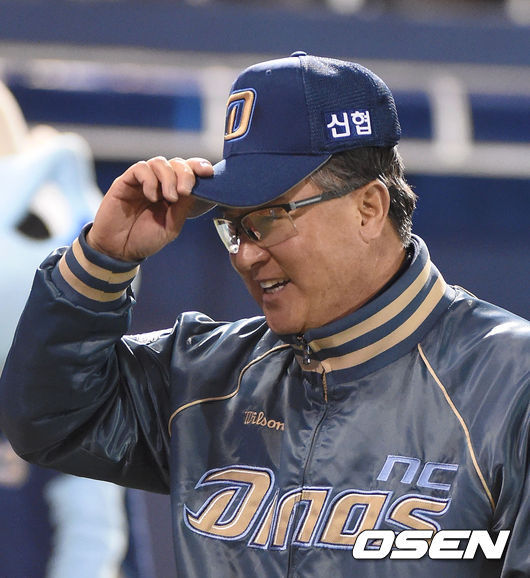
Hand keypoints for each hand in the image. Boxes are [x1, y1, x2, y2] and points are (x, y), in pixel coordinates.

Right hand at [86, 156, 213, 260]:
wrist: (118, 249)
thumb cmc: (145, 239)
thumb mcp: (171, 227)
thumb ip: (183, 208)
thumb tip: (196, 190)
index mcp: (174, 193)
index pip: (189, 171)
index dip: (199, 167)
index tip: (209, 173)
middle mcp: (159, 184)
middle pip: (177, 163)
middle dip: (185, 174)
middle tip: (184, 192)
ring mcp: (143, 182)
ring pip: (160, 162)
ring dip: (168, 177)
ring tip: (169, 197)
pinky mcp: (126, 182)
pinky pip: (141, 168)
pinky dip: (150, 180)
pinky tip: (151, 196)